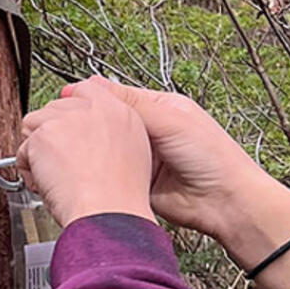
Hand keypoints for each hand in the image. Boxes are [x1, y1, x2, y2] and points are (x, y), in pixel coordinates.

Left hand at [17, 81, 155, 225]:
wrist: (109, 212)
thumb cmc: (118, 197)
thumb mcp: (130, 154)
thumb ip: (108, 134)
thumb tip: (88, 133)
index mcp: (119, 112)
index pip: (85, 90)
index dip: (69, 111)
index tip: (66, 131)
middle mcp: (93, 109)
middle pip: (54, 109)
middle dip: (51, 136)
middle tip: (62, 165)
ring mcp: (67, 119)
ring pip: (34, 126)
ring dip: (38, 153)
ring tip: (56, 176)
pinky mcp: (44, 133)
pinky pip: (22, 151)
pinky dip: (29, 170)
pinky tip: (49, 184)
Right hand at [66, 77, 289, 269]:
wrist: (225, 203)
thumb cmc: (213, 158)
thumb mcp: (170, 120)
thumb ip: (131, 104)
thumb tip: (94, 85)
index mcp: (160, 109)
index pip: (118, 96)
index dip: (93, 98)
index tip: (66, 99)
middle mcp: (150, 131)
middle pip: (109, 122)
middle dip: (89, 123)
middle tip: (64, 123)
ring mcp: (143, 157)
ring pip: (107, 148)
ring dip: (93, 149)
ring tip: (71, 145)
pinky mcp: (137, 181)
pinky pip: (111, 172)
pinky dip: (99, 171)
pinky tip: (86, 168)